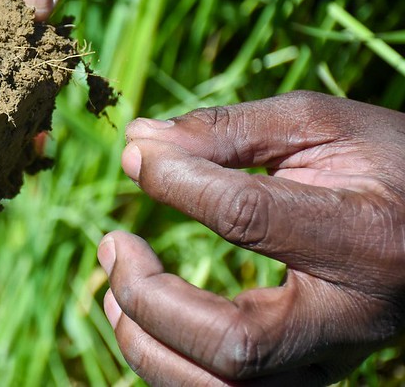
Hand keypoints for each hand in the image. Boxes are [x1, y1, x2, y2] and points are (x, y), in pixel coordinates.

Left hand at [98, 91, 404, 384]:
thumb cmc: (385, 163)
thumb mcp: (320, 126)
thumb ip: (229, 130)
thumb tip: (139, 140)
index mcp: (364, 236)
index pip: (248, 217)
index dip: (177, 182)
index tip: (137, 156)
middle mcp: (354, 318)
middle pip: (235, 343)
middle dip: (150, 298)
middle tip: (112, 244)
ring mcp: (335, 358)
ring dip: (149, 346)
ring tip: (112, 290)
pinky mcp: (313, 372)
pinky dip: (170, 365)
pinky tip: (142, 319)